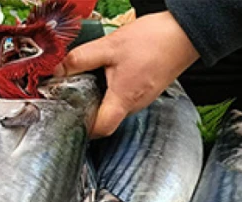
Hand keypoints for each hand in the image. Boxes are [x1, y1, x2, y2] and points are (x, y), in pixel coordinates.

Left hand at [55, 11, 199, 137]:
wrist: (184, 32)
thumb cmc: (154, 40)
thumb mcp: (110, 47)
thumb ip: (80, 59)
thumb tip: (57, 70)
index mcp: (123, 99)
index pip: (100, 129)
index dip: (83, 128)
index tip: (69, 118)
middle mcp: (135, 105)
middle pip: (106, 119)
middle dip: (88, 109)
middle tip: (73, 95)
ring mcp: (143, 99)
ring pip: (115, 107)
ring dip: (102, 97)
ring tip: (92, 80)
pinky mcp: (148, 90)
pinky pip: (126, 96)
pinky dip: (115, 89)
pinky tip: (111, 73)